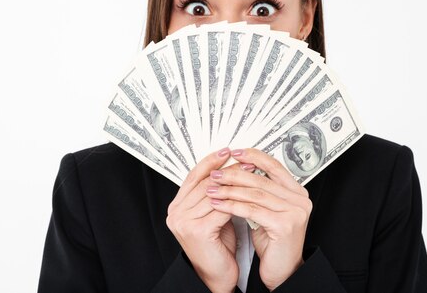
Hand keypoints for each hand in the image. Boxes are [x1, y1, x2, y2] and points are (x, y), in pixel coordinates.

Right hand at [166, 148, 240, 292]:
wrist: (217, 275)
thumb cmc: (217, 245)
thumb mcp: (213, 213)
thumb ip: (213, 194)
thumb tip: (229, 168)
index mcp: (177, 206)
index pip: (193, 175)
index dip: (211, 161)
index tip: (227, 151)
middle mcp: (176, 213)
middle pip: (204, 182)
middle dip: (227, 169)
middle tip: (245, 160)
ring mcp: (184, 222)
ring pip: (213, 193)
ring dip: (235, 182)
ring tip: (251, 174)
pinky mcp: (197, 230)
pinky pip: (220, 208)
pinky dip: (236, 199)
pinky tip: (248, 193)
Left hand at [206, 148, 312, 290]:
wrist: (282, 270)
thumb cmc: (274, 241)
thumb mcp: (267, 211)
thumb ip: (261, 192)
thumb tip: (239, 170)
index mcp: (297, 193)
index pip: (275, 166)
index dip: (254, 157)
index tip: (235, 153)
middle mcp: (300, 200)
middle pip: (262, 179)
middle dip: (235, 175)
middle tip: (216, 174)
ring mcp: (294, 212)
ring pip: (256, 194)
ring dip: (230, 190)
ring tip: (213, 189)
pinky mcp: (284, 225)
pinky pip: (252, 211)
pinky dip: (233, 206)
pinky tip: (219, 204)